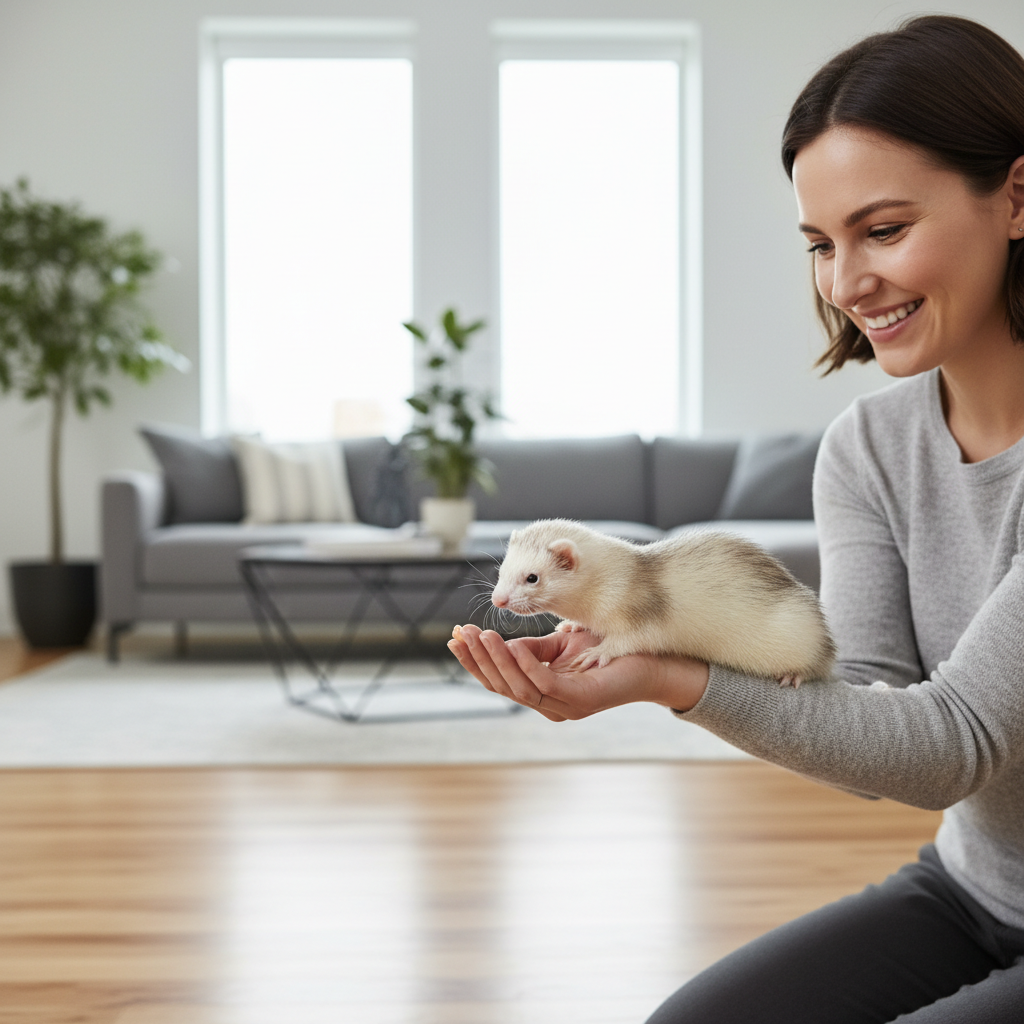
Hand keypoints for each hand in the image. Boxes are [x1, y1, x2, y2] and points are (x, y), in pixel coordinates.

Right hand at [448, 624, 708, 720]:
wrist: (653, 658)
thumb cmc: (608, 648)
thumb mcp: (561, 643)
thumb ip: (533, 646)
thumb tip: (502, 644)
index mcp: (542, 692)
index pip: (498, 680)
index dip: (475, 661)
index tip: (455, 637)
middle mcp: (550, 705)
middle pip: (502, 686)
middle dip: (479, 660)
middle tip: (461, 634)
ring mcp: (565, 706)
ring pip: (518, 687)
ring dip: (496, 660)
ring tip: (482, 636)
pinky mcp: (581, 701)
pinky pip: (544, 683)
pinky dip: (525, 665)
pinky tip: (512, 646)